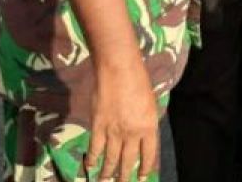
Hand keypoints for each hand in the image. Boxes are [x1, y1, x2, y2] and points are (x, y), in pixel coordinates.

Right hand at [85, 59, 157, 181]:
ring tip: (105, 181)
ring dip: (108, 172)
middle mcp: (132, 134)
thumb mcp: (151, 103)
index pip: (149, 154)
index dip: (146, 167)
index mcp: (149, 127)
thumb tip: (145, 134)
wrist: (119, 70)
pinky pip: (95, 148)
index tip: (143, 177)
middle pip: (129, 161)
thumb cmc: (139, 81)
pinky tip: (90, 167)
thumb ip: (147, 121)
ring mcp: (114, 132)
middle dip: (126, 176)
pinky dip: (92, 158)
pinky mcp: (98, 126)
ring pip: (111, 159)